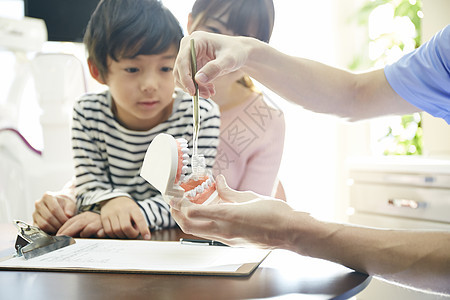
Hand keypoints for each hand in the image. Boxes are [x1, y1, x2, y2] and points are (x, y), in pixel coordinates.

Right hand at [33, 191, 75, 233]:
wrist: (60, 204)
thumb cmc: (66, 203)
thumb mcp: (71, 203)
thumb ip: (70, 208)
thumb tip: (68, 215)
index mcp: (47, 196)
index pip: (54, 209)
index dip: (62, 217)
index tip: (68, 221)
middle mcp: (39, 204)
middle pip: (48, 217)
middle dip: (59, 224)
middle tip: (65, 227)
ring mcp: (35, 213)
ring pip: (43, 224)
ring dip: (53, 229)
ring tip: (61, 228)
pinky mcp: (34, 221)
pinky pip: (39, 229)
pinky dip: (47, 232)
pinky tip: (55, 230)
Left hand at [57, 211, 104, 237]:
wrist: (112, 223)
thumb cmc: (95, 228)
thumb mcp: (84, 226)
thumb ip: (74, 230)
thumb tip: (60, 238)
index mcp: (83, 216)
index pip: (71, 221)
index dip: (63, 229)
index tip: (56, 237)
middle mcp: (90, 217)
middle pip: (78, 223)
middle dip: (68, 232)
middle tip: (61, 240)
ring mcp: (98, 222)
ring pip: (89, 227)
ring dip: (83, 234)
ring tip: (80, 239)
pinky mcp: (106, 228)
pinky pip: (101, 232)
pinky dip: (98, 235)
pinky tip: (96, 237)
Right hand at [100, 197, 150, 239]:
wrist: (113, 198)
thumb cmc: (127, 208)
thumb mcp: (135, 211)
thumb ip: (139, 222)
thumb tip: (144, 235)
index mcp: (133, 208)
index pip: (139, 219)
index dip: (143, 229)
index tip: (147, 237)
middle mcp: (122, 210)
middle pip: (126, 227)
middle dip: (130, 234)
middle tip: (132, 233)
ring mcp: (112, 213)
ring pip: (116, 230)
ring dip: (122, 235)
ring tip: (124, 231)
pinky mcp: (104, 217)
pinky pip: (108, 231)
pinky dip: (113, 235)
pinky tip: (116, 232)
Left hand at [170, 175, 300, 248]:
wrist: (291, 232)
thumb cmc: (274, 214)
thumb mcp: (250, 197)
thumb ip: (231, 192)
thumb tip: (220, 182)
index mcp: (228, 217)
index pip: (193, 213)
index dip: (179, 204)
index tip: (175, 195)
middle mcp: (225, 231)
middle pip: (190, 227)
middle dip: (177, 214)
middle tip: (174, 203)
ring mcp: (228, 239)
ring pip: (200, 232)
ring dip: (190, 220)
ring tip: (188, 206)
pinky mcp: (234, 243)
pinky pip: (212, 234)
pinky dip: (205, 223)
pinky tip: (208, 212)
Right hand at [173, 31, 249, 98]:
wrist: (239, 52)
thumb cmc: (236, 52)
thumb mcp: (229, 60)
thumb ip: (215, 68)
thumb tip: (198, 80)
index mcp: (196, 40)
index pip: (182, 60)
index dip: (185, 77)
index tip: (193, 91)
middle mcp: (188, 47)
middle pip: (180, 70)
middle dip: (191, 85)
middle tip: (206, 95)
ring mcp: (189, 56)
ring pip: (183, 77)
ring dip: (195, 88)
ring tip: (210, 93)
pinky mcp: (192, 65)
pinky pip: (189, 80)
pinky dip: (198, 87)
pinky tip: (210, 89)